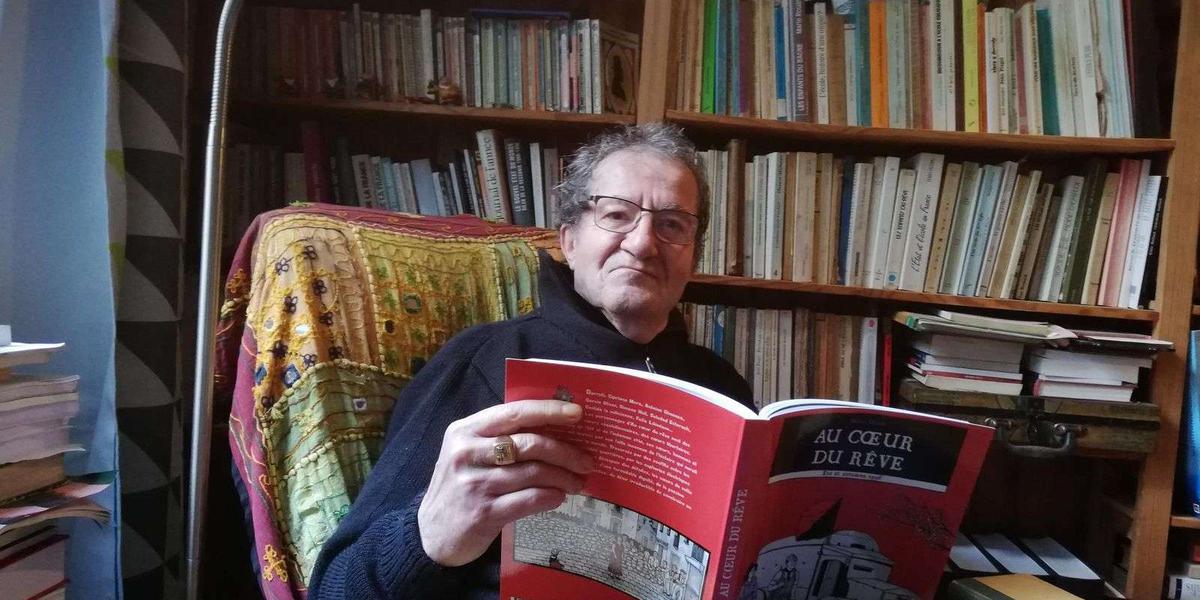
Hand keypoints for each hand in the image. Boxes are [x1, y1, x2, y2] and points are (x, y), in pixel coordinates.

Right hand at [418, 399, 593, 565]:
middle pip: (529, 443)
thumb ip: (500, 439)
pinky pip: (528, 500)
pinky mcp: (483, 512)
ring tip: (578, 482)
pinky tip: (559, 497)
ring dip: (563, 477)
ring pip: (533, 472)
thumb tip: (553, 429)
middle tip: (587, 460)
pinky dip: (550, 497)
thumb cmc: (459, 487)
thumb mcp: (469, 454)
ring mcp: (474, 483)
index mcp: (465, 430)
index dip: (548, 411)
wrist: (431, 534)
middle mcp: (467, 453)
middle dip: (565, 451)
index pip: (514, 413)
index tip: (577, 413)